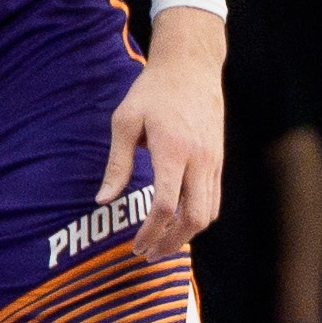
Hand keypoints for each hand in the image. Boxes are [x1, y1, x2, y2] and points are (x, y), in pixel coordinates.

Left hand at [99, 8, 224, 259]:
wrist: (192, 67)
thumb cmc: (152, 92)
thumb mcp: (124, 122)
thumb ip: (116, 165)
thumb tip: (102, 201)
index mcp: (173, 150)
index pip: (167, 205)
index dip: (152, 231)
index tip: (135, 245)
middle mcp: (200, 159)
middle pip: (194, 217)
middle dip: (171, 242)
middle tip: (147, 255)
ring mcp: (214, 160)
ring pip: (209, 212)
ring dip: (186, 235)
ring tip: (161, 246)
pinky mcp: (219, 159)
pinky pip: (214, 198)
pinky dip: (198, 218)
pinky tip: (178, 225)